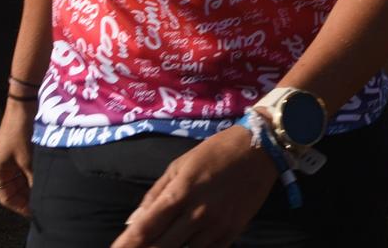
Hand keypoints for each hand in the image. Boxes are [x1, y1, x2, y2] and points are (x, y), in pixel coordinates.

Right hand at [0, 103, 35, 217]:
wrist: (24, 106)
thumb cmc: (21, 132)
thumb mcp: (28, 159)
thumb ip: (33, 179)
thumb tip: (41, 196)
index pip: (6, 198)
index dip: (20, 207)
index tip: (34, 213)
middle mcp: (0, 168)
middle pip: (13, 191)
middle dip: (27, 198)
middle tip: (44, 205)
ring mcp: (10, 160)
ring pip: (21, 181)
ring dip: (31, 187)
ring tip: (47, 195)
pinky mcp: (20, 153)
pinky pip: (26, 171)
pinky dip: (34, 176)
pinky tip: (46, 181)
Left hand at [109, 126, 277, 247]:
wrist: (261, 148)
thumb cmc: (216, 152)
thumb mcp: (180, 165)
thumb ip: (155, 195)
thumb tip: (132, 222)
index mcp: (180, 193)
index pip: (145, 228)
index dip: (126, 245)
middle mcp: (197, 213)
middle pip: (161, 247)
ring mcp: (216, 226)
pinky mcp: (233, 233)